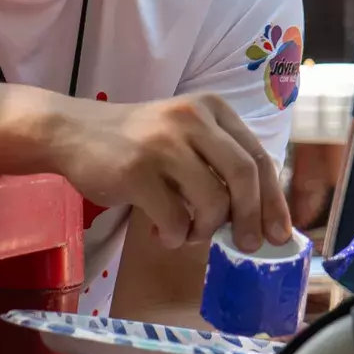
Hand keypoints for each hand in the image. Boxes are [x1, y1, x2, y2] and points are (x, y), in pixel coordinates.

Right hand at [51, 93, 292, 251]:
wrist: (73, 132)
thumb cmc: (136, 141)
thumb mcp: (184, 134)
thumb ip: (219, 162)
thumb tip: (260, 215)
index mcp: (212, 108)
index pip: (258, 157)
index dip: (273, 200)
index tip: (279, 234)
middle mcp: (191, 118)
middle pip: (244, 175)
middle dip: (251, 219)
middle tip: (245, 245)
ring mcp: (163, 143)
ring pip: (212, 202)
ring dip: (204, 230)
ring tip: (186, 233)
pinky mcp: (136, 171)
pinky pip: (174, 218)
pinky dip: (173, 235)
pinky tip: (160, 231)